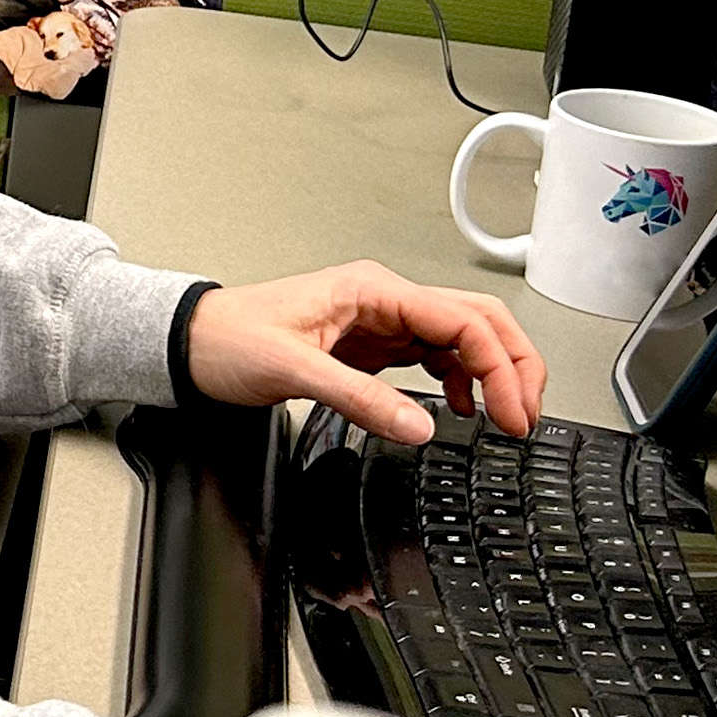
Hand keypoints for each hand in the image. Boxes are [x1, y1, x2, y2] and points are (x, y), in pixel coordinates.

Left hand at [183, 262, 545, 441]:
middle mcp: (384, 299)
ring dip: (493, 374)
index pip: (464, 321)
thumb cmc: (228, 339)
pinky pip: (435, 358)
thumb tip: (420, 426)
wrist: (190, 344)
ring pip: (462, 340)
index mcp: (372, 290)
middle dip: (514, 366)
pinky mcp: (372, 345)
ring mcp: (380, 321)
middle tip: (526, 417)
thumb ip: (360, 399)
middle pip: (477, 322)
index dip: (501, 367)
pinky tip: (462, 408)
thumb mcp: (292, 371)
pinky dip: (461, 381)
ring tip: (506, 418)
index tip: (513, 413)